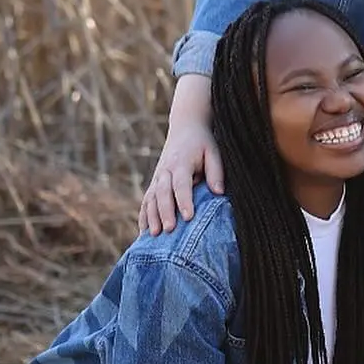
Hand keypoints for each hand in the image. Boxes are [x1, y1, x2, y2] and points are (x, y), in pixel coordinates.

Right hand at [139, 119, 222, 235]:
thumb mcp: (213, 152)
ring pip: (151, 198)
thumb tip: (219, 193)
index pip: (181, 184)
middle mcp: (165, 171)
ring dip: (152, 216)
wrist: (185, 129)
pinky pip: (146, 200)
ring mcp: (157, 177)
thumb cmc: (202, 143)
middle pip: (163, 193)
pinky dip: (144, 215)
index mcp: (181, 163)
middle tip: (170, 230)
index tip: (189, 217)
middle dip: (165, 212)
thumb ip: (215, 172)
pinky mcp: (154, 182)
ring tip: (155, 234)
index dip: (185, 200)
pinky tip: (144, 231)